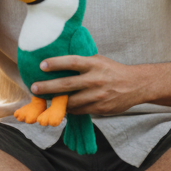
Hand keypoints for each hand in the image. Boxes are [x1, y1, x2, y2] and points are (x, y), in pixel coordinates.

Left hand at [31, 55, 147, 115]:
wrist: (136, 85)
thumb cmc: (112, 70)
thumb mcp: (98, 60)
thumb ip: (81, 62)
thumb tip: (58, 60)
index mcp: (94, 64)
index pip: (71, 62)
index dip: (56, 63)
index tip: (42, 65)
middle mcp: (95, 79)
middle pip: (67, 85)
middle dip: (48, 87)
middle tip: (34, 88)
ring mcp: (97, 95)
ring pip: (71, 102)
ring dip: (56, 101)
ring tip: (44, 99)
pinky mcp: (100, 108)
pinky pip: (79, 111)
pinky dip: (69, 109)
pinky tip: (62, 107)